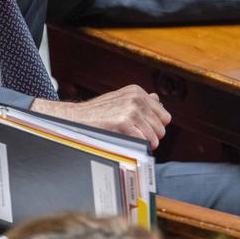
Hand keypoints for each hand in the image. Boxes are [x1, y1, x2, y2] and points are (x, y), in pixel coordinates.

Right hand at [30, 85, 171, 149]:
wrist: (76, 118)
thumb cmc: (97, 113)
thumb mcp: (120, 99)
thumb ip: (139, 100)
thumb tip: (157, 99)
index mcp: (137, 91)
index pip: (164, 116)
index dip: (155, 127)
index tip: (144, 131)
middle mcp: (137, 98)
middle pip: (161, 128)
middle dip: (151, 136)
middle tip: (136, 138)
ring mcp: (131, 110)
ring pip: (155, 137)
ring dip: (145, 143)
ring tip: (130, 140)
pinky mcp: (124, 123)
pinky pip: (144, 142)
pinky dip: (137, 147)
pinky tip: (126, 142)